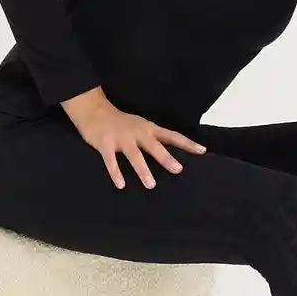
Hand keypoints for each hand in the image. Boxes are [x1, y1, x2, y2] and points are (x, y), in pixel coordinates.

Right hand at [69, 97, 207, 188]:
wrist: (94, 110)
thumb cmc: (120, 122)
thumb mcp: (140, 126)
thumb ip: (153, 139)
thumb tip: (170, 154)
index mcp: (148, 129)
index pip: (171, 136)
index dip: (187, 143)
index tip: (202, 150)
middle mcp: (137, 133)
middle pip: (154, 146)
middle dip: (166, 158)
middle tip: (178, 170)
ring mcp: (121, 139)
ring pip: (134, 156)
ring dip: (142, 170)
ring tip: (151, 184)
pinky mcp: (105, 144)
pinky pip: (111, 161)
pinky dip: (116, 173)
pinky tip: (121, 185)